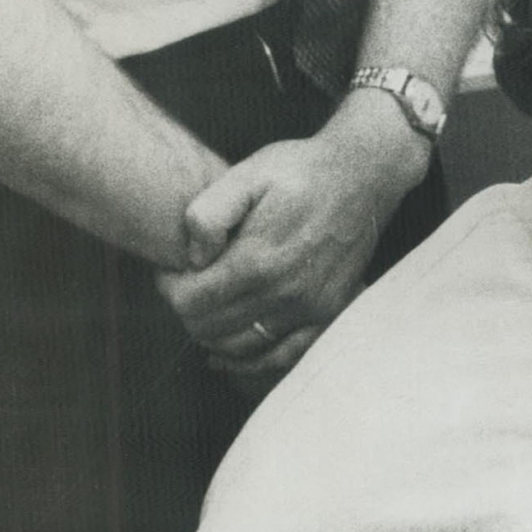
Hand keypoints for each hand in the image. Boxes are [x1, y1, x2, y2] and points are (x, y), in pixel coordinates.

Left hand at [155, 95, 429, 368]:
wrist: (363, 174)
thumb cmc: (300, 170)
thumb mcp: (246, 174)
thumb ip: (207, 216)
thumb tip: (193, 260)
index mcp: (258, 260)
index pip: (190, 301)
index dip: (168, 288)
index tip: (169, 270)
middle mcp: (284, 293)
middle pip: (209, 328)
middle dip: (187, 309)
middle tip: (187, 284)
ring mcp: (309, 308)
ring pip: (239, 346)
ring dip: (212, 332)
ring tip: (207, 306)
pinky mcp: (328, 312)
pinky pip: (282, 356)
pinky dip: (250, 361)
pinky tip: (227, 356)